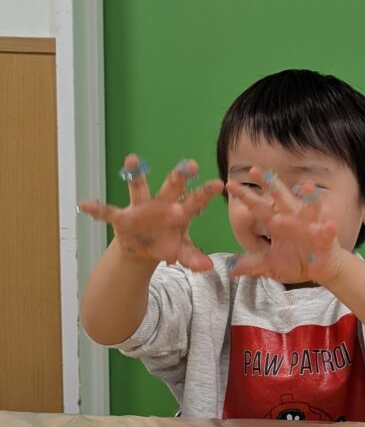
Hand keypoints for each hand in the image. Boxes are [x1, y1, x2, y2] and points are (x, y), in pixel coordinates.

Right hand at [78, 155, 222, 270]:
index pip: (196, 200)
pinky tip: (83, 205)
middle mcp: (162, 204)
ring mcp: (141, 208)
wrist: (143, 249)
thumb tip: (207, 267)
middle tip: (190, 164)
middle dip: (180, 176)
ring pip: (139, 188)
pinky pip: (108, 212)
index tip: (219, 183)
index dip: (206, 192)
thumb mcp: (181, 251)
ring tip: (133, 159)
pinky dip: (96, 209)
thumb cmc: (168, 243)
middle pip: (172, 187)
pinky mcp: (122, 218)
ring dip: (136, 174)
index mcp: (181, 212)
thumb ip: (193, 258)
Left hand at [224, 167, 345, 283]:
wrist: (321, 270)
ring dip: (310, 198)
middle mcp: (293, 219)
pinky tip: (330, 224)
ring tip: (308, 186)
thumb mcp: (270, 265)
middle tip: (255, 171)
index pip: (259, 207)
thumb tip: (229, 269)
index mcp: (277, 223)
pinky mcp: (326, 239)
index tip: (230, 184)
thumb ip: (251, 264)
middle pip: (281, 198)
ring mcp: (311, 227)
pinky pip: (327, 232)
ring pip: (309, 209)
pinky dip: (329, 229)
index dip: (246, 196)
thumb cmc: (295, 261)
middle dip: (271, 184)